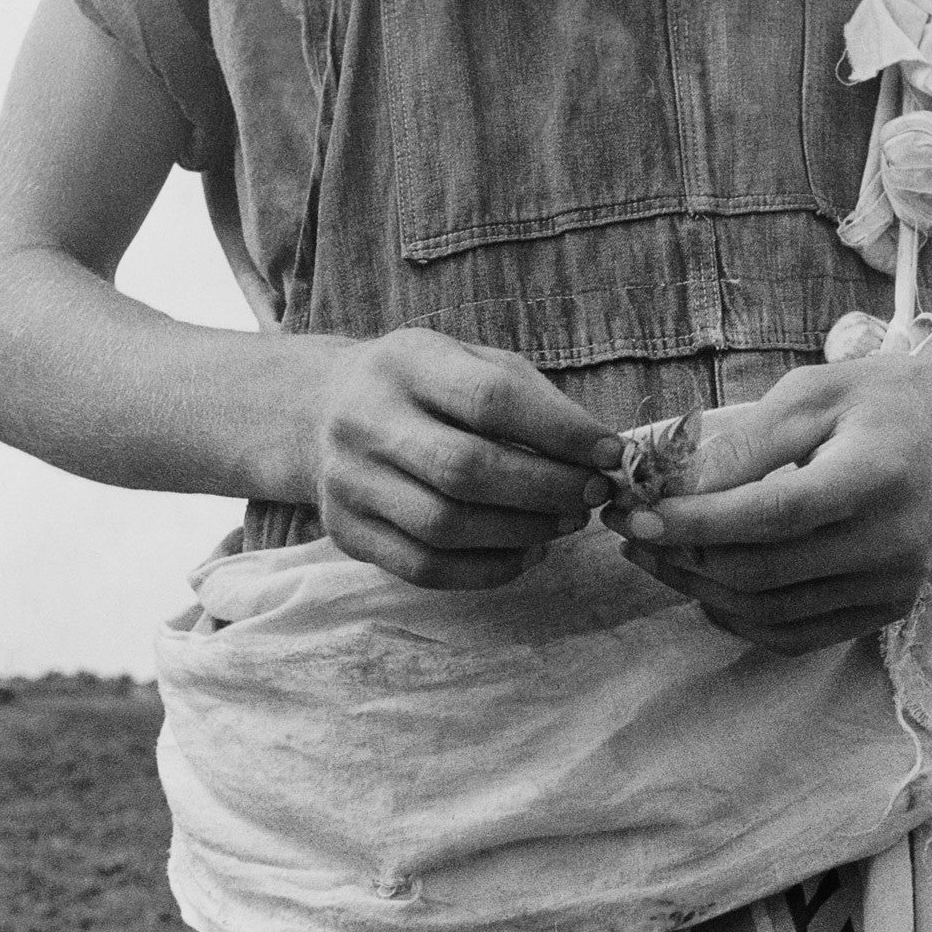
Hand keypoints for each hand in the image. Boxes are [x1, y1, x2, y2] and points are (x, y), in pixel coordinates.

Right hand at [305, 330, 623, 588]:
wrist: (320, 413)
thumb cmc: (424, 390)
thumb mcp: (469, 364)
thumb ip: (533, 401)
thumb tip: (602, 453)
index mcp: (405, 362)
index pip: (491, 399)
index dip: (560, 432)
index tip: (611, 452)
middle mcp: (366, 420)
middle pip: (466, 470)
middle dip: (546, 489)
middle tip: (591, 496)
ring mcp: (351, 482)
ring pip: (447, 527)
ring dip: (523, 532)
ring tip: (564, 522)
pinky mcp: (349, 533)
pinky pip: (427, 568)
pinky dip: (490, 569)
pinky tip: (526, 552)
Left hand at [600, 355, 931, 652]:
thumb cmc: (883, 402)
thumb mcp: (814, 393)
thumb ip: (746, 443)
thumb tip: (672, 486)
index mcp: (875, 476)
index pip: (772, 515)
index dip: (697, 522)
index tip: (635, 515)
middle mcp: (890, 543)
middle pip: (761, 571)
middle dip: (681, 555)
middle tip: (628, 530)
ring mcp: (891, 585)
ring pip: (769, 610)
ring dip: (697, 587)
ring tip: (651, 555)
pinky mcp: (885, 609)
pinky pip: (794, 634)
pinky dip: (738, 619)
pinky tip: (701, 587)